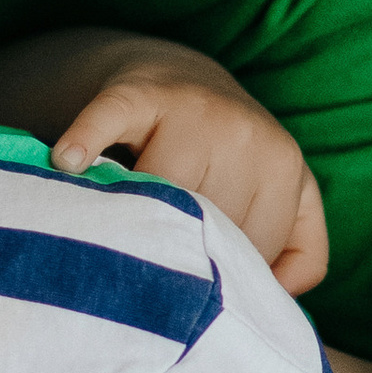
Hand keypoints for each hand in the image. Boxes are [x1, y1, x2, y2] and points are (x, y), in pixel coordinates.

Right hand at [51, 38, 328, 293]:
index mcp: (283, 164)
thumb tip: (281, 295)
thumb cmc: (229, 158)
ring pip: (160, 188)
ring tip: (116, 240)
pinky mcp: (134, 93)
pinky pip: (106, 119)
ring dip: (134, 217)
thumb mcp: (284, 194)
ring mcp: (189, 108)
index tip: (195, 287)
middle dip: (180, 249)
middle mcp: (243, 132)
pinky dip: (85, 139)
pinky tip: (69, 161)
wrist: (179, 77)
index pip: (253, 246)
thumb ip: (302, 248)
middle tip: (153, 272)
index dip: (222, 274)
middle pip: (207, 221)